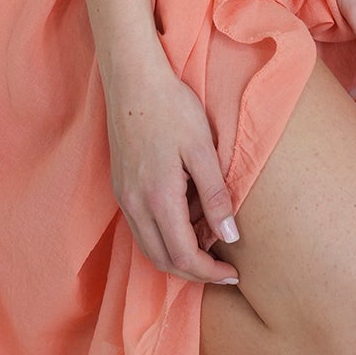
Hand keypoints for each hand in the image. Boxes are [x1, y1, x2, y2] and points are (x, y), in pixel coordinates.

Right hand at [101, 44, 243, 286]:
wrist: (132, 80)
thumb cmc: (171, 108)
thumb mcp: (202, 150)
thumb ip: (216, 197)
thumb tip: (230, 238)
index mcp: (157, 198)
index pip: (183, 256)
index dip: (209, 273)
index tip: (233, 274)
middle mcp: (134, 205)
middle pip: (163, 261)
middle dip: (194, 272)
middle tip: (223, 268)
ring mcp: (124, 198)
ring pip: (149, 248)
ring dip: (178, 255)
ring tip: (208, 241)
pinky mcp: (121, 187)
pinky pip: (142, 228)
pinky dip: (165, 236)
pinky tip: (187, 218)